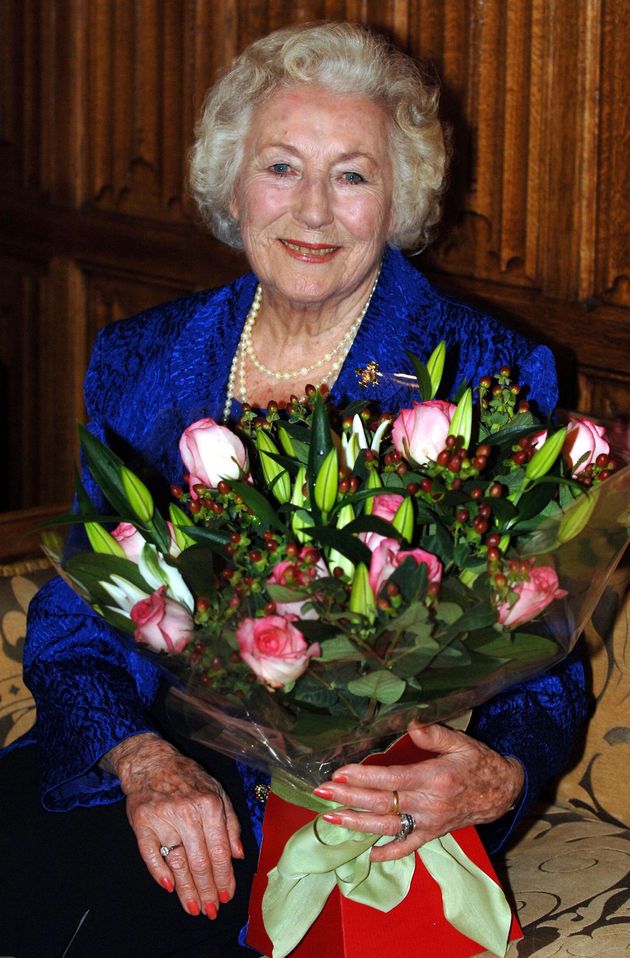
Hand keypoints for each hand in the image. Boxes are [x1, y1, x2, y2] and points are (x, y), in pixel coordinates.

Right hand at [104, 733, 243, 916]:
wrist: (152, 762)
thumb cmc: (189, 779)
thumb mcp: (217, 792)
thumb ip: (230, 823)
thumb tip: (238, 854)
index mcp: (209, 805)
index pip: (220, 851)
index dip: (224, 877)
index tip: (227, 896)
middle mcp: (187, 813)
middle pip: (199, 861)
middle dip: (207, 890)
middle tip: (211, 910)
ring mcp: (162, 819)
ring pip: (177, 862)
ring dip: (187, 889)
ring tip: (194, 908)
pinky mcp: (141, 823)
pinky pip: (150, 854)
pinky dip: (159, 873)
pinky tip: (170, 888)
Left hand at [312, 722, 523, 861]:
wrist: (503, 792)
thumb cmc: (478, 762)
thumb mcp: (461, 742)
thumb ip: (434, 734)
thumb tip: (410, 725)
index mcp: (434, 778)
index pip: (391, 779)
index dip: (363, 777)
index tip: (339, 773)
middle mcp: (429, 804)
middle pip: (383, 803)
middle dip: (350, 798)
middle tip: (321, 792)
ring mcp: (429, 823)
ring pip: (388, 827)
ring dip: (358, 824)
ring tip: (331, 818)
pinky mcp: (432, 834)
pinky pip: (407, 847)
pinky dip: (387, 853)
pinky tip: (366, 854)